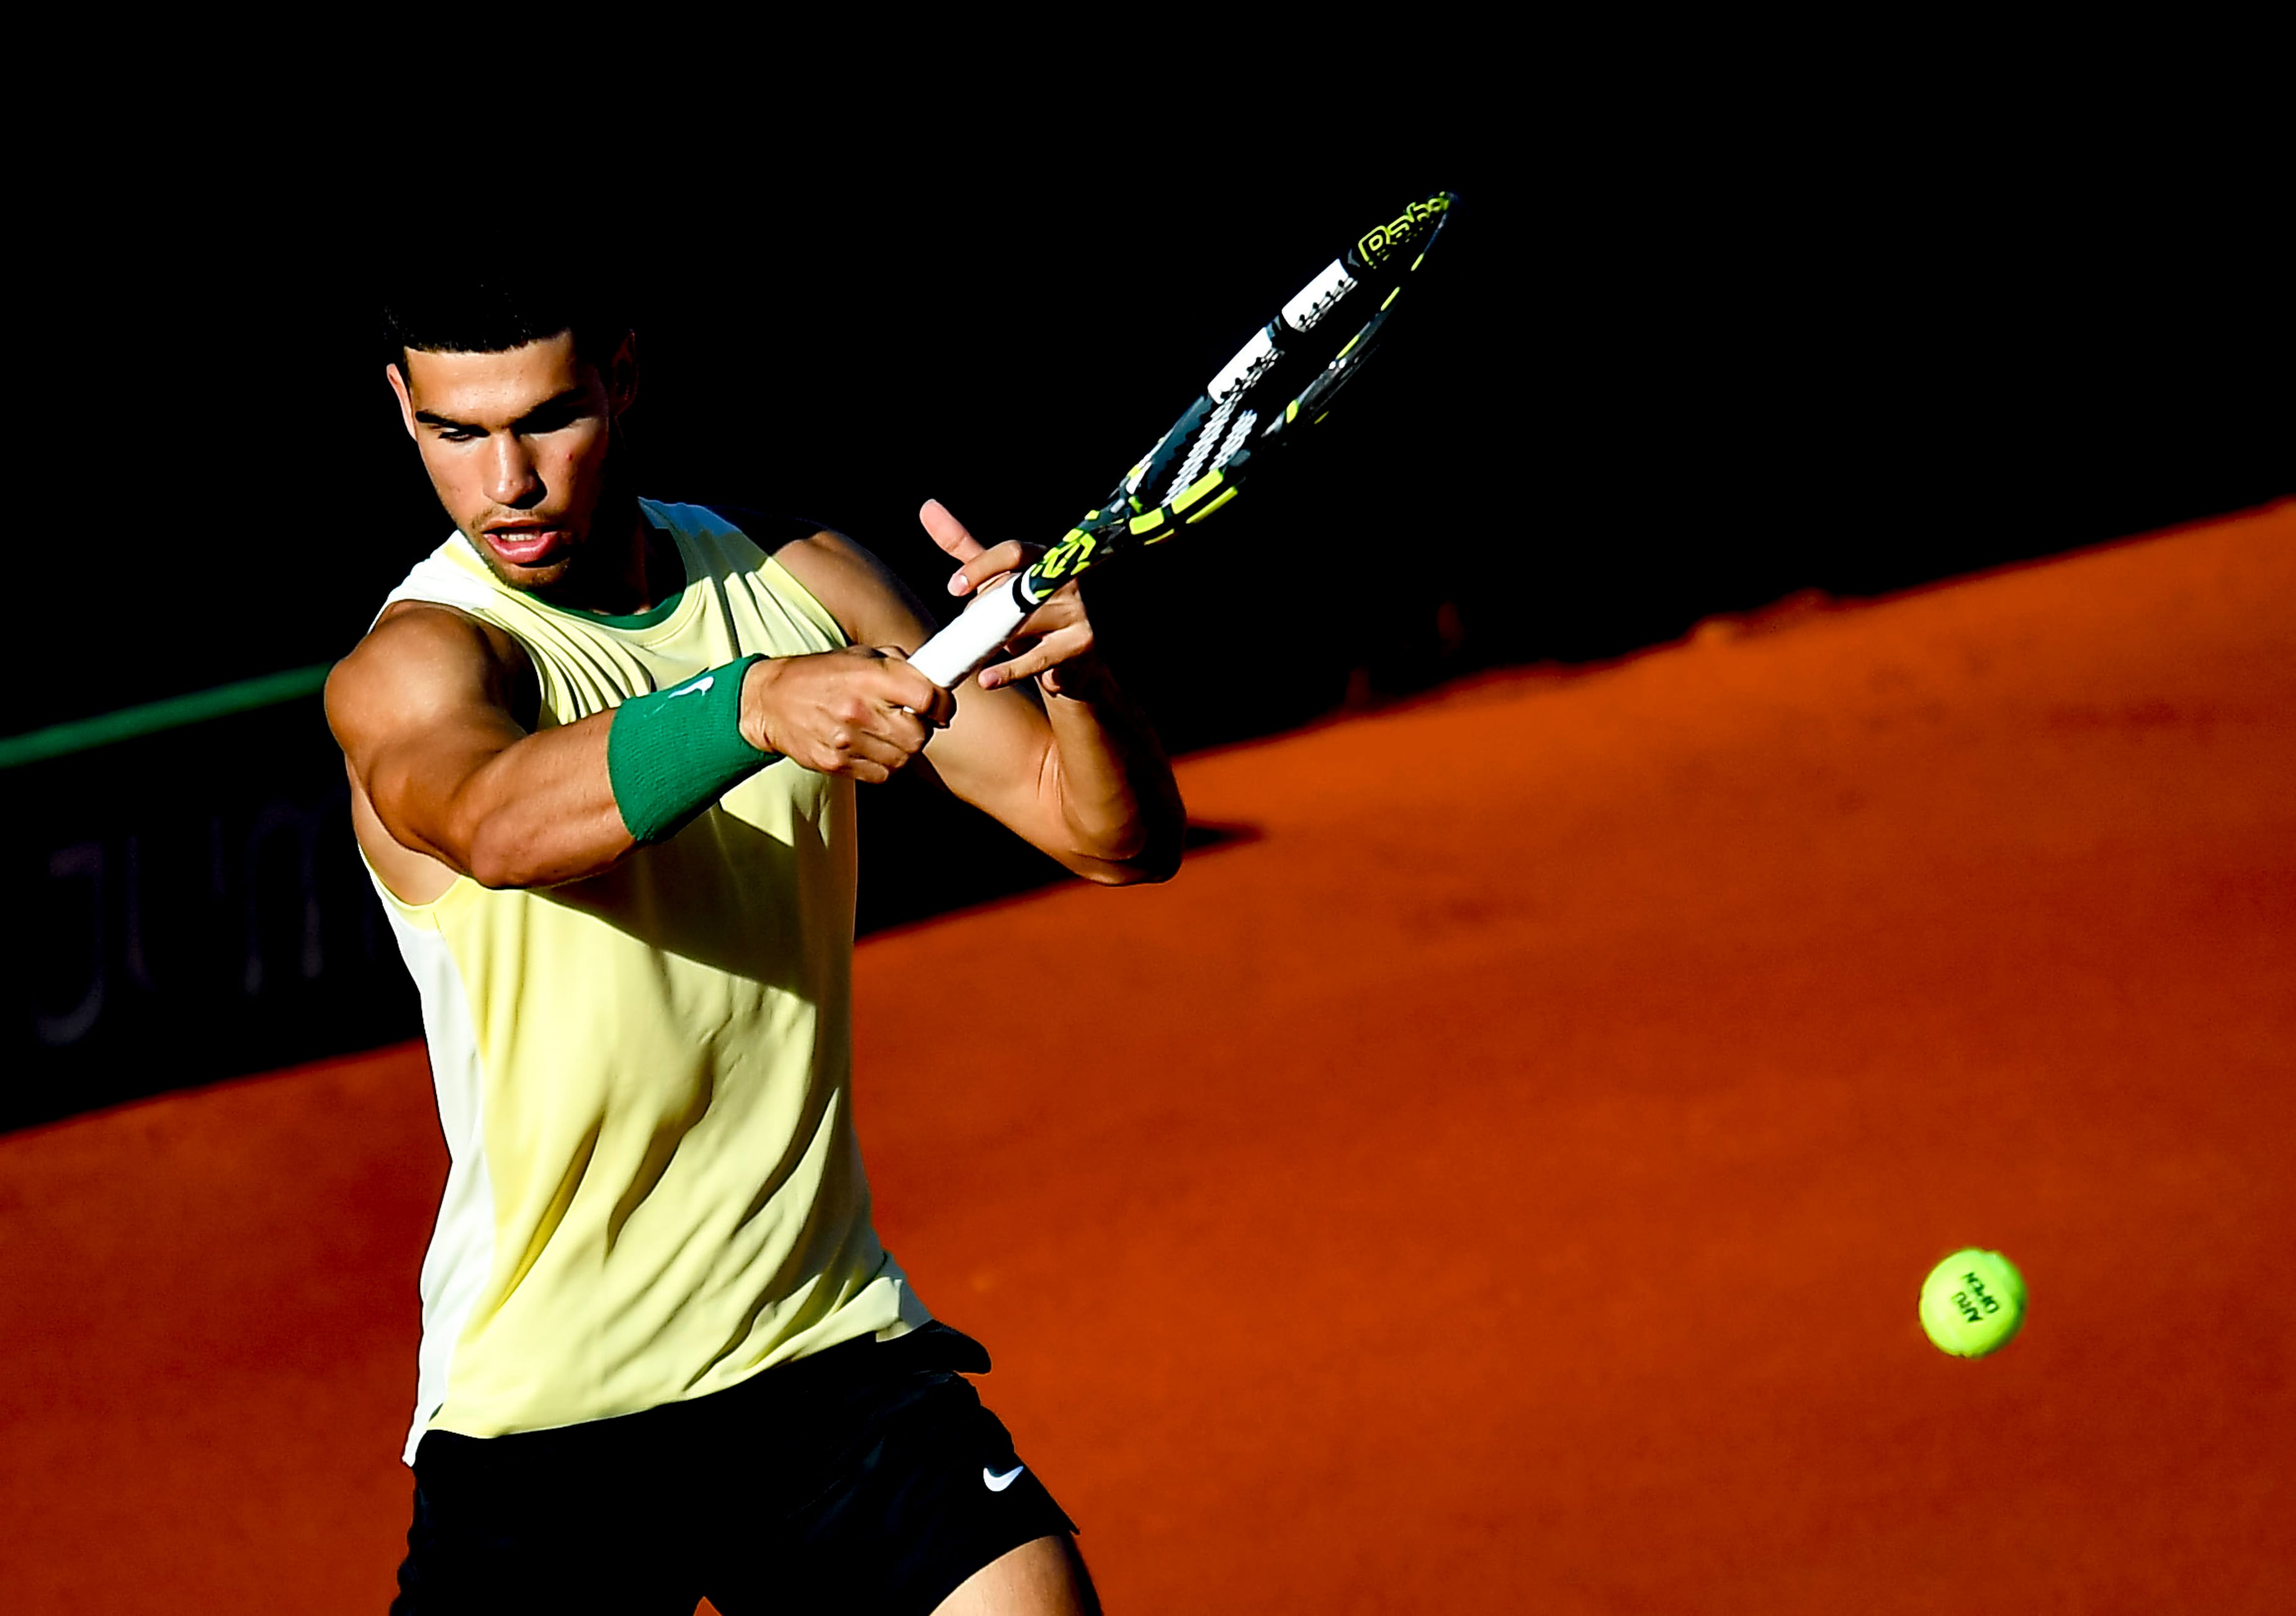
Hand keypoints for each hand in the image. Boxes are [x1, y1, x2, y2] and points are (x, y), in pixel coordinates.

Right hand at [739, 646, 954, 783]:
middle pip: (919, 735)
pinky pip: (881, 775)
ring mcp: (845, 740)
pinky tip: (873, 748)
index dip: (942, 704)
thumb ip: (900, 666)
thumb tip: (937, 684)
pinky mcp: (836, 764)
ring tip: (888, 733)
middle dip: (922, 728)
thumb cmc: (822, 675)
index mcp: (868, 676)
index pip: (926, 697)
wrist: (771, 702)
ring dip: (903, 748)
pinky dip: (885, 765)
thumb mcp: (860, 655)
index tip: (941, 707)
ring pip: (902, 758)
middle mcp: (858, 709)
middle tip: (911, 720)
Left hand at [922, 498, 1113, 698]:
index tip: (952, 588)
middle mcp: (1065, 579)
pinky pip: (1036, 658)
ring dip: (994, 643)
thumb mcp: (994, 579)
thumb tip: (927, 507)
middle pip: (1013, 591)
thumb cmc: (1025, 615)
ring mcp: (1076, 611)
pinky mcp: (1081, 644)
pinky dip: (1008, 671)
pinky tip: (987, 679)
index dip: (980, 567)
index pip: (1013, 552)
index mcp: (1043, 557)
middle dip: (984, 613)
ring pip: (1022, 626)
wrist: (1068, 664)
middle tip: (973, 632)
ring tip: (986, 653)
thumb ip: (963, 546)